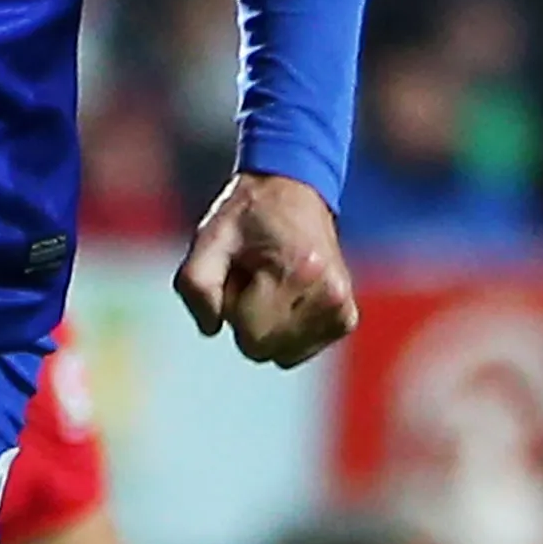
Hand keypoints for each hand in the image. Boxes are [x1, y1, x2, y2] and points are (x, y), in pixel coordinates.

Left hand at [173, 169, 358, 368]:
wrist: (291, 188)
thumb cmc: (246, 214)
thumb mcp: (208, 238)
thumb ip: (196, 286)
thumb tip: (211, 329)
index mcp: (300, 272)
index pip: (250, 337)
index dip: (231, 309)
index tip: (239, 273)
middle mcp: (330, 295)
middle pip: (264, 350)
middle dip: (247, 321)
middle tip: (252, 277)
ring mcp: (342, 309)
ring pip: (282, 355)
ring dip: (266, 327)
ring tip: (269, 283)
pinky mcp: (345, 318)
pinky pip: (299, 350)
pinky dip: (284, 331)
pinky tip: (285, 294)